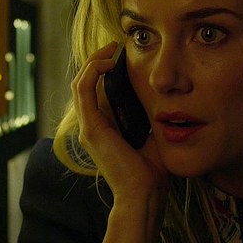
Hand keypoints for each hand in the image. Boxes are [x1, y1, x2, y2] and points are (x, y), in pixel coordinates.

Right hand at [71, 42, 168, 205]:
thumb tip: (161, 98)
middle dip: (98, 60)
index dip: (104, 69)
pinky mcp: (91, 128)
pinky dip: (92, 71)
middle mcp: (91, 125)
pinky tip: (108, 62)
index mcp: (104, 127)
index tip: (122, 56)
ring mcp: (88, 126)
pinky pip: (84, 89)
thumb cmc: (152, 171)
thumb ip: (150, 117)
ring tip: (111, 49)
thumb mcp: (152, 134)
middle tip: (115, 46)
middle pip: (85, 82)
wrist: (144, 195)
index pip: (96, 90)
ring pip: (80, 82)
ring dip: (93, 61)